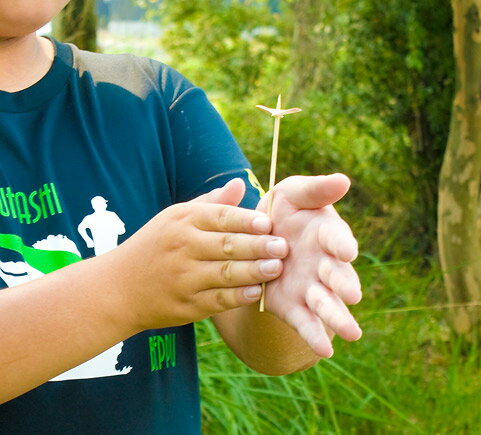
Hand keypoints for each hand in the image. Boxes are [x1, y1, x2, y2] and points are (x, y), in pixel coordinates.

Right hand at [108, 179, 288, 330]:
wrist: (118, 288)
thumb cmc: (156, 246)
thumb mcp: (176, 218)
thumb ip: (212, 203)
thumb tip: (241, 182)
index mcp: (182, 221)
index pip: (219, 217)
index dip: (246, 220)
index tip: (268, 223)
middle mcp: (182, 247)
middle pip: (226, 245)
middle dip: (257, 246)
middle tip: (282, 246)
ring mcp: (183, 278)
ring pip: (225, 273)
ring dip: (253, 271)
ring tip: (276, 268)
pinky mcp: (186, 305)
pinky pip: (217, 300)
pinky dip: (238, 296)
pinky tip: (257, 291)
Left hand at [259, 174, 361, 356]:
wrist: (259, 238)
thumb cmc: (285, 211)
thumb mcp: (295, 194)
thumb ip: (317, 190)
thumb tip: (344, 180)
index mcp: (326, 234)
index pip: (336, 239)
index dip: (341, 244)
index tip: (346, 251)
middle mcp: (324, 264)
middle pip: (337, 276)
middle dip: (343, 284)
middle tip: (352, 294)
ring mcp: (311, 288)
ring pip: (327, 304)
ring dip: (338, 317)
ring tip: (352, 333)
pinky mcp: (294, 307)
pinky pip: (306, 323)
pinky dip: (315, 335)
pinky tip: (326, 351)